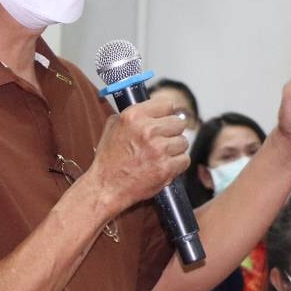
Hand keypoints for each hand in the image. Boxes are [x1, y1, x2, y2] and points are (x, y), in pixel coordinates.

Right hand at [86, 100, 190, 216]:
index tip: (166, 118)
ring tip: (160, 155)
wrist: (107, 187)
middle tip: (162, 140)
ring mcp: (158, 149)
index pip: (167, 104)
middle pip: (178, 123)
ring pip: (183, 142)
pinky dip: (177, 164)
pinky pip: (184, 159)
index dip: (166, 113)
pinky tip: (163, 165)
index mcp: (133, 116)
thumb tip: (151, 107)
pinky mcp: (166, 167)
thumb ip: (132, 114)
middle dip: (172, 131)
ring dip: (175, 149)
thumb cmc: (109, 159)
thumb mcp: (113, 127)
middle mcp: (147, 130)